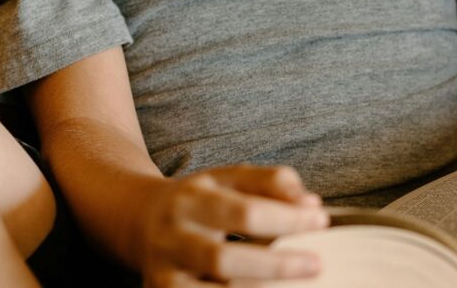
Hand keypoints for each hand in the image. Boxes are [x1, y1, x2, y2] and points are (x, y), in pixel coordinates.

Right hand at [137, 164, 328, 286]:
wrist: (136, 218)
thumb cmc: (197, 200)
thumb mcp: (227, 179)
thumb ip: (269, 183)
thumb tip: (310, 204)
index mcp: (191, 199)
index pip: (245, 211)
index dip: (287, 218)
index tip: (320, 220)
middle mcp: (172, 238)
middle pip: (223, 260)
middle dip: (275, 265)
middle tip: (316, 263)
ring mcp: (164, 275)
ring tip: (297, 285)